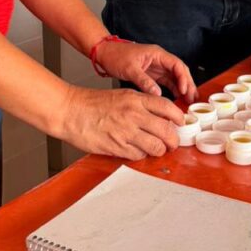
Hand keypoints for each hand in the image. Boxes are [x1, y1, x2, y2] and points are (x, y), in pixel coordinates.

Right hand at [58, 86, 183, 160]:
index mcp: (136, 99)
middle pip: (167, 130)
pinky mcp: (117, 147)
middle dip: (173, 139)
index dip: (178, 117)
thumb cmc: (92, 103)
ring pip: (156, 146)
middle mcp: (134, 115)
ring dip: (160, 150)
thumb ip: (141, 103)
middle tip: (173, 142)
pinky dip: (142, 155)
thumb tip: (159, 114)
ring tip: (158, 149)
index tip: (180, 122)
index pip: (168, 107)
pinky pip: (139, 155)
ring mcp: (126, 132)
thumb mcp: (122, 95)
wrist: (71, 111)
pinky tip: (138, 151)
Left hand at [94, 40, 197, 101]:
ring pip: (175, 78)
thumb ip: (144, 81)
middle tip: (192, 98)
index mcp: (157, 54)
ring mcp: (157, 67)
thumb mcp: (130, 69)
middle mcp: (159, 60)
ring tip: (188, 101)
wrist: (104, 53)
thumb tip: (157, 93)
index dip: (183, 77)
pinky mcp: (152, 74)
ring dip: (182, 88)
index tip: (185, 89)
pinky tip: (177, 98)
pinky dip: (173, 90)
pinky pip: (167, 82)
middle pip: (179, 71)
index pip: (177, 64)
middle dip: (188, 84)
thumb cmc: (116, 55)